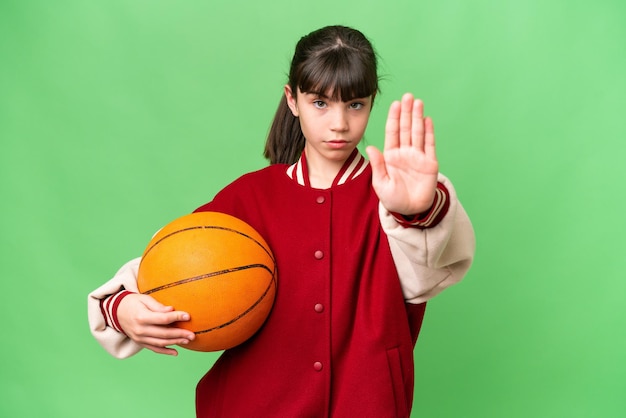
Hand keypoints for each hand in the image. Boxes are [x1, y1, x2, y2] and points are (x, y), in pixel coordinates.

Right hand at [117, 293, 194, 355]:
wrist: (116, 312)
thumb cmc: (133, 302)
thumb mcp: (144, 299)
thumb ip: (158, 306)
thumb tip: (171, 310)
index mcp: (142, 317)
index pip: (163, 319)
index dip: (176, 317)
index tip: (188, 316)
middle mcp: (140, 330)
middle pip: (164, 334)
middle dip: (180, 334)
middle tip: (193, 334)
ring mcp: (139, 338)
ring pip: (160, 343)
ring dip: (175, 342)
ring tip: (188, 340)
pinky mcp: (140, 342)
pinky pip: (154, 348)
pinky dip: (165, 351)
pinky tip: (176, 352)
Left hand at [366, 93, 438, 214]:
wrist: (410, 211)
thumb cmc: (393, 198)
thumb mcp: (380, 183)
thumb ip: (377, 165)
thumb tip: (370, 147)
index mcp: (391, 156)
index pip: (392, 132)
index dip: (394, 118)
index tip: (394, 104)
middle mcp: (404, 153)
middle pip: (405, 128)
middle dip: (406, 112)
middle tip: (408, 96)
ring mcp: (418, 157)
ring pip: (417, 133)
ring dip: (417, 118)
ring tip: (418, 103)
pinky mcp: (429, 164)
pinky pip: (429, 145)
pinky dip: (428, 133)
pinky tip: (427, 120)